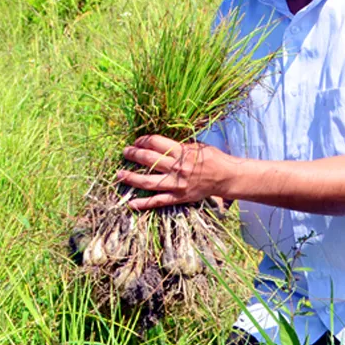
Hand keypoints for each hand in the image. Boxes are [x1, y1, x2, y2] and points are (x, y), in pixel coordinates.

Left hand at [116, 135, 231, 209]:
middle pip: (148, 160)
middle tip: (124, 152)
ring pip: (148, 182)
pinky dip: (143, 204)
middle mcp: (177, 168)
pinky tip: (130, 204)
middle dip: (133, 155)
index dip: (143, 141)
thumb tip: (159, 142)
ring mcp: (176, 184)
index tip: (136, 141)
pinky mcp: (178, 197)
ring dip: (131, 178)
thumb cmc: (212, 158)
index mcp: (182, 152)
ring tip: (118, 175)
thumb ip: (178, 145)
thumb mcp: (197, 145)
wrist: (226, 177)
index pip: (155, 143)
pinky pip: (157, 201)